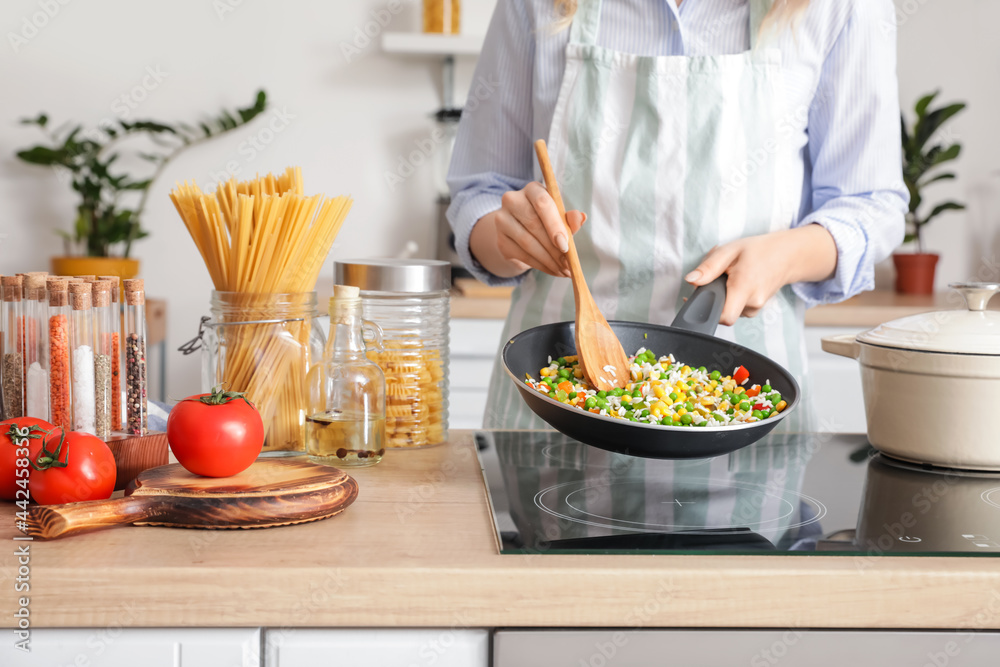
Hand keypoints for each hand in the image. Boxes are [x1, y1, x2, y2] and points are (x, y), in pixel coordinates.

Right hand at [469, 182, 585, 278]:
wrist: (521, 234)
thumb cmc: (546, 222)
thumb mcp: (560, 218)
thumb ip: (570, 219)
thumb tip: (581, 217)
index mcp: (532, 189)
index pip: (542, 203)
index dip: (554, 225)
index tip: (565, 246)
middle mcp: (513, 200)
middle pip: (534, 225)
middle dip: (554, 249)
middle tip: (569, 264)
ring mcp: (502, 220)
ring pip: (528, 243)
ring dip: (549, 260)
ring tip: (564, 270)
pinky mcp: (501, 240)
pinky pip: (522, 255)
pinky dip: (540, 265)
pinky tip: (552, 270)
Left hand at [685, 224, 837, 325]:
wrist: (787, 255)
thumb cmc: (759, 250)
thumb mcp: (730, 251)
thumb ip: (708, 267)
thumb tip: (690, 281)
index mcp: (744, 288)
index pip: (723, 317)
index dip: (707, 310)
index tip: (700, 297)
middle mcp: (752, 303)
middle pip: (721, 312)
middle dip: (714, 297)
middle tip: (718, 277)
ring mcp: (756, 308)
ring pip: (728, 310)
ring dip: (723, 296)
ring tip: (731, 277)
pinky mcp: (755, 309)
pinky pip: (736, 308)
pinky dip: (732, 298)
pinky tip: (737, 283)